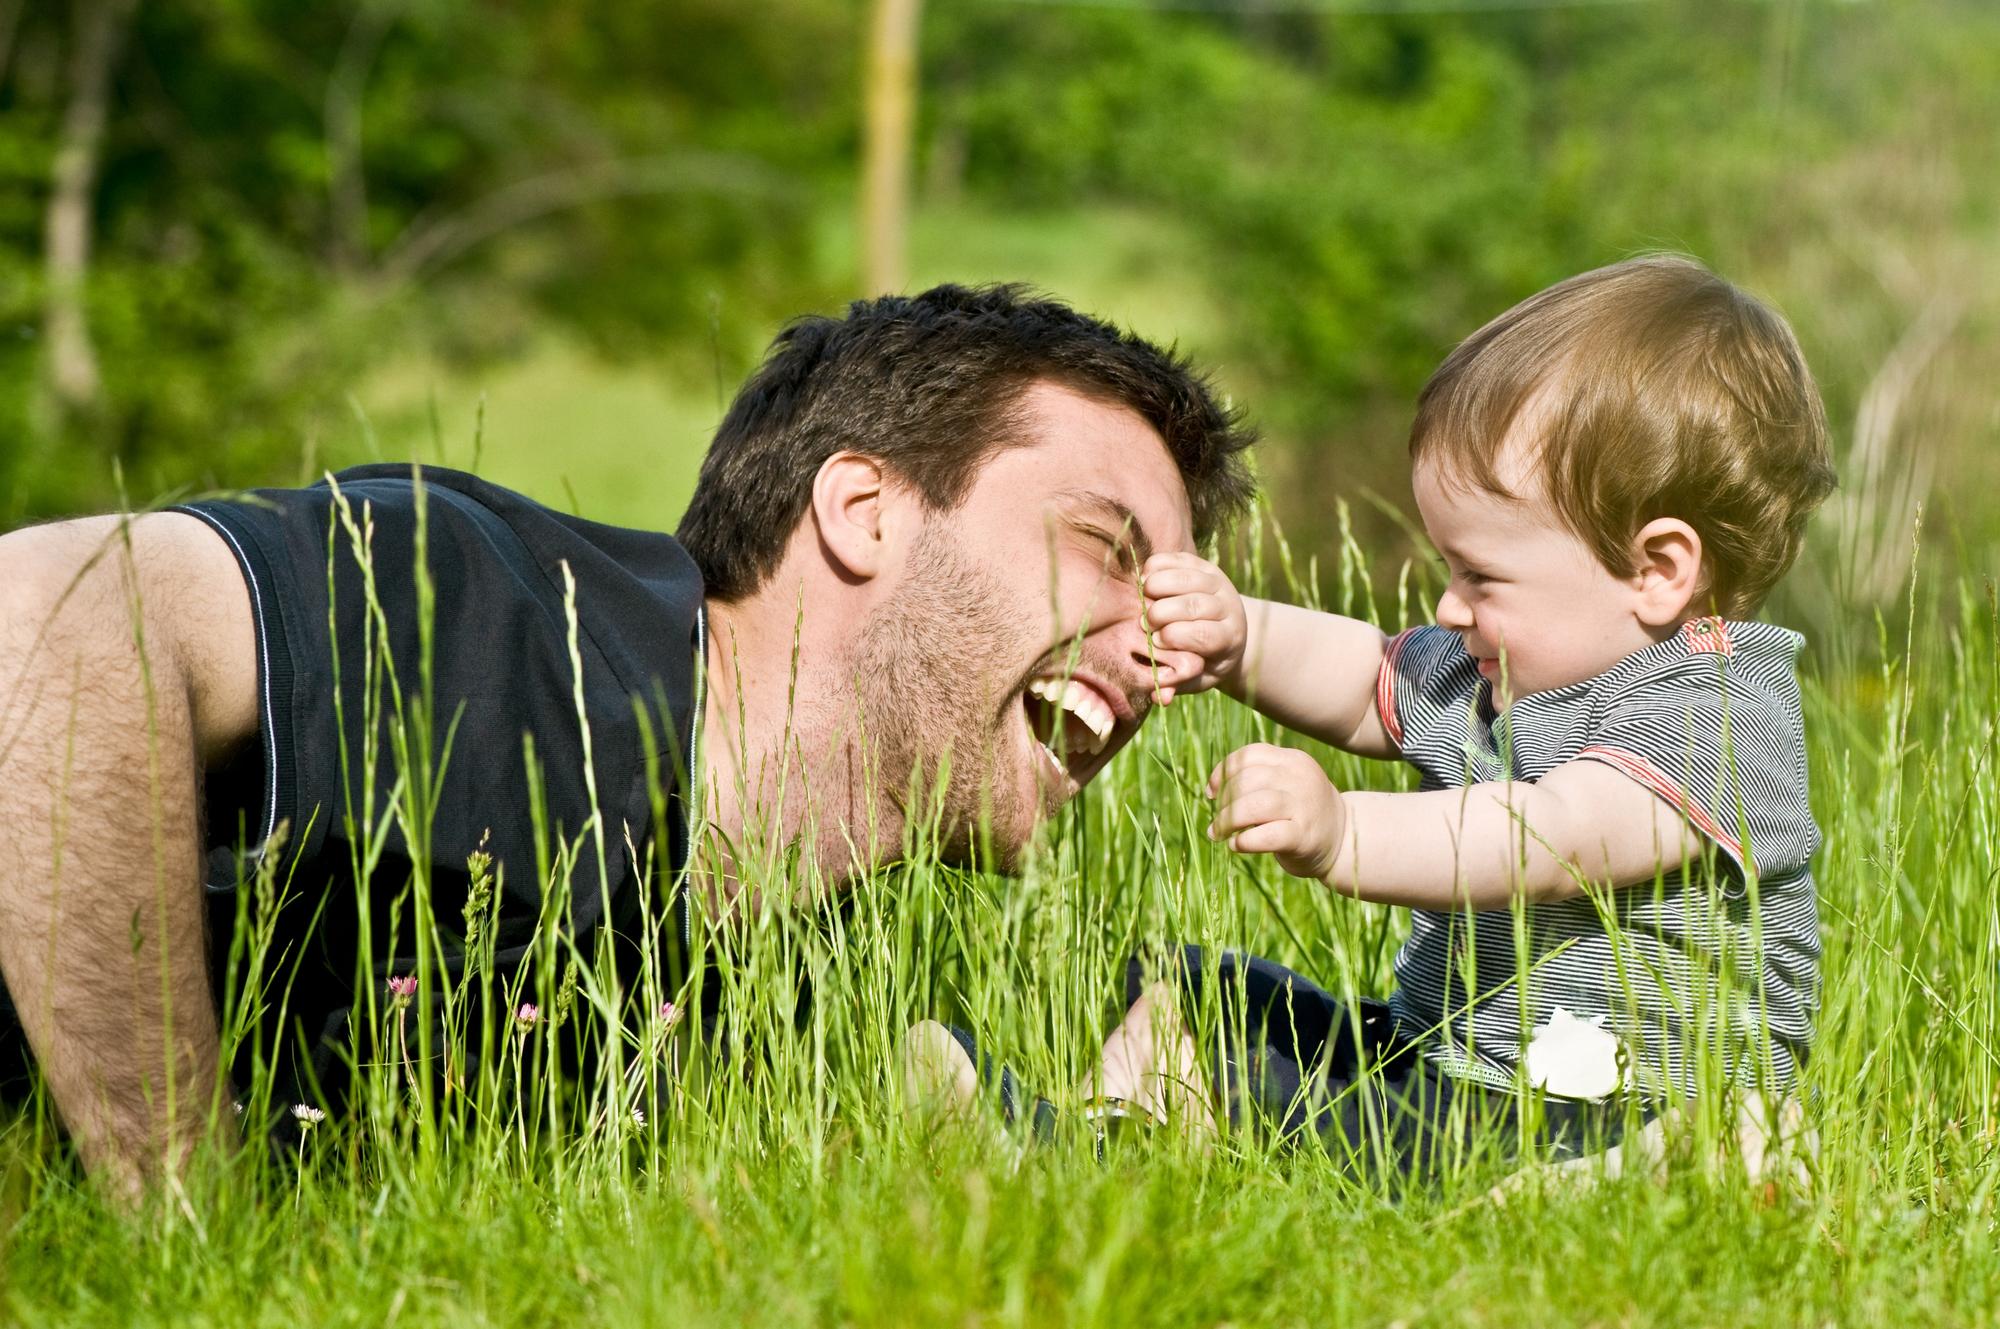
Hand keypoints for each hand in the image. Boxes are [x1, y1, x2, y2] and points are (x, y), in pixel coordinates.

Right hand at [1140, 552, 1247, 703]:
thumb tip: (1159, 697)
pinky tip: (1145, 580)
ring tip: (1141, 599)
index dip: (1175, 637)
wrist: (1226, 630)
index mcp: (1229, 638)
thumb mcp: (1197, 678)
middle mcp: (1229, 608)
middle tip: (1144, 622)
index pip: (1205, 635)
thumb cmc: (1204, 660)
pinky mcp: (1204, 565)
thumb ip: (1178, 685)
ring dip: (1158, 586)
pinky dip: (1158, 566)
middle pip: (1194, 605)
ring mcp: (1218, 583)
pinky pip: (1180, 559)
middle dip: (1162, 613)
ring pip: (1187, 578)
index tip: (1155, 642)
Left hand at [1206, 743, 1346, 881]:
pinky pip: (1266, 836)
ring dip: (1227, 821)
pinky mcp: (1304, 836)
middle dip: (1223, 801)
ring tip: (1219, 833)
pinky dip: (1244, 842)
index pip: (1248, 755)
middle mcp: (1300, 778)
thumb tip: (1212, 788)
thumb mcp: (1285, 784)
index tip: (1212, 792)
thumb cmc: (1301, 811)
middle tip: (1218, 820)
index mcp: (1293, 760)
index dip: (1222, 773)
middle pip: (1247, 780)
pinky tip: (1236, 845)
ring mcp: (1304, 807)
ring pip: (1253, 806)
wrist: (1344, 839)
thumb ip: (1255, 779)